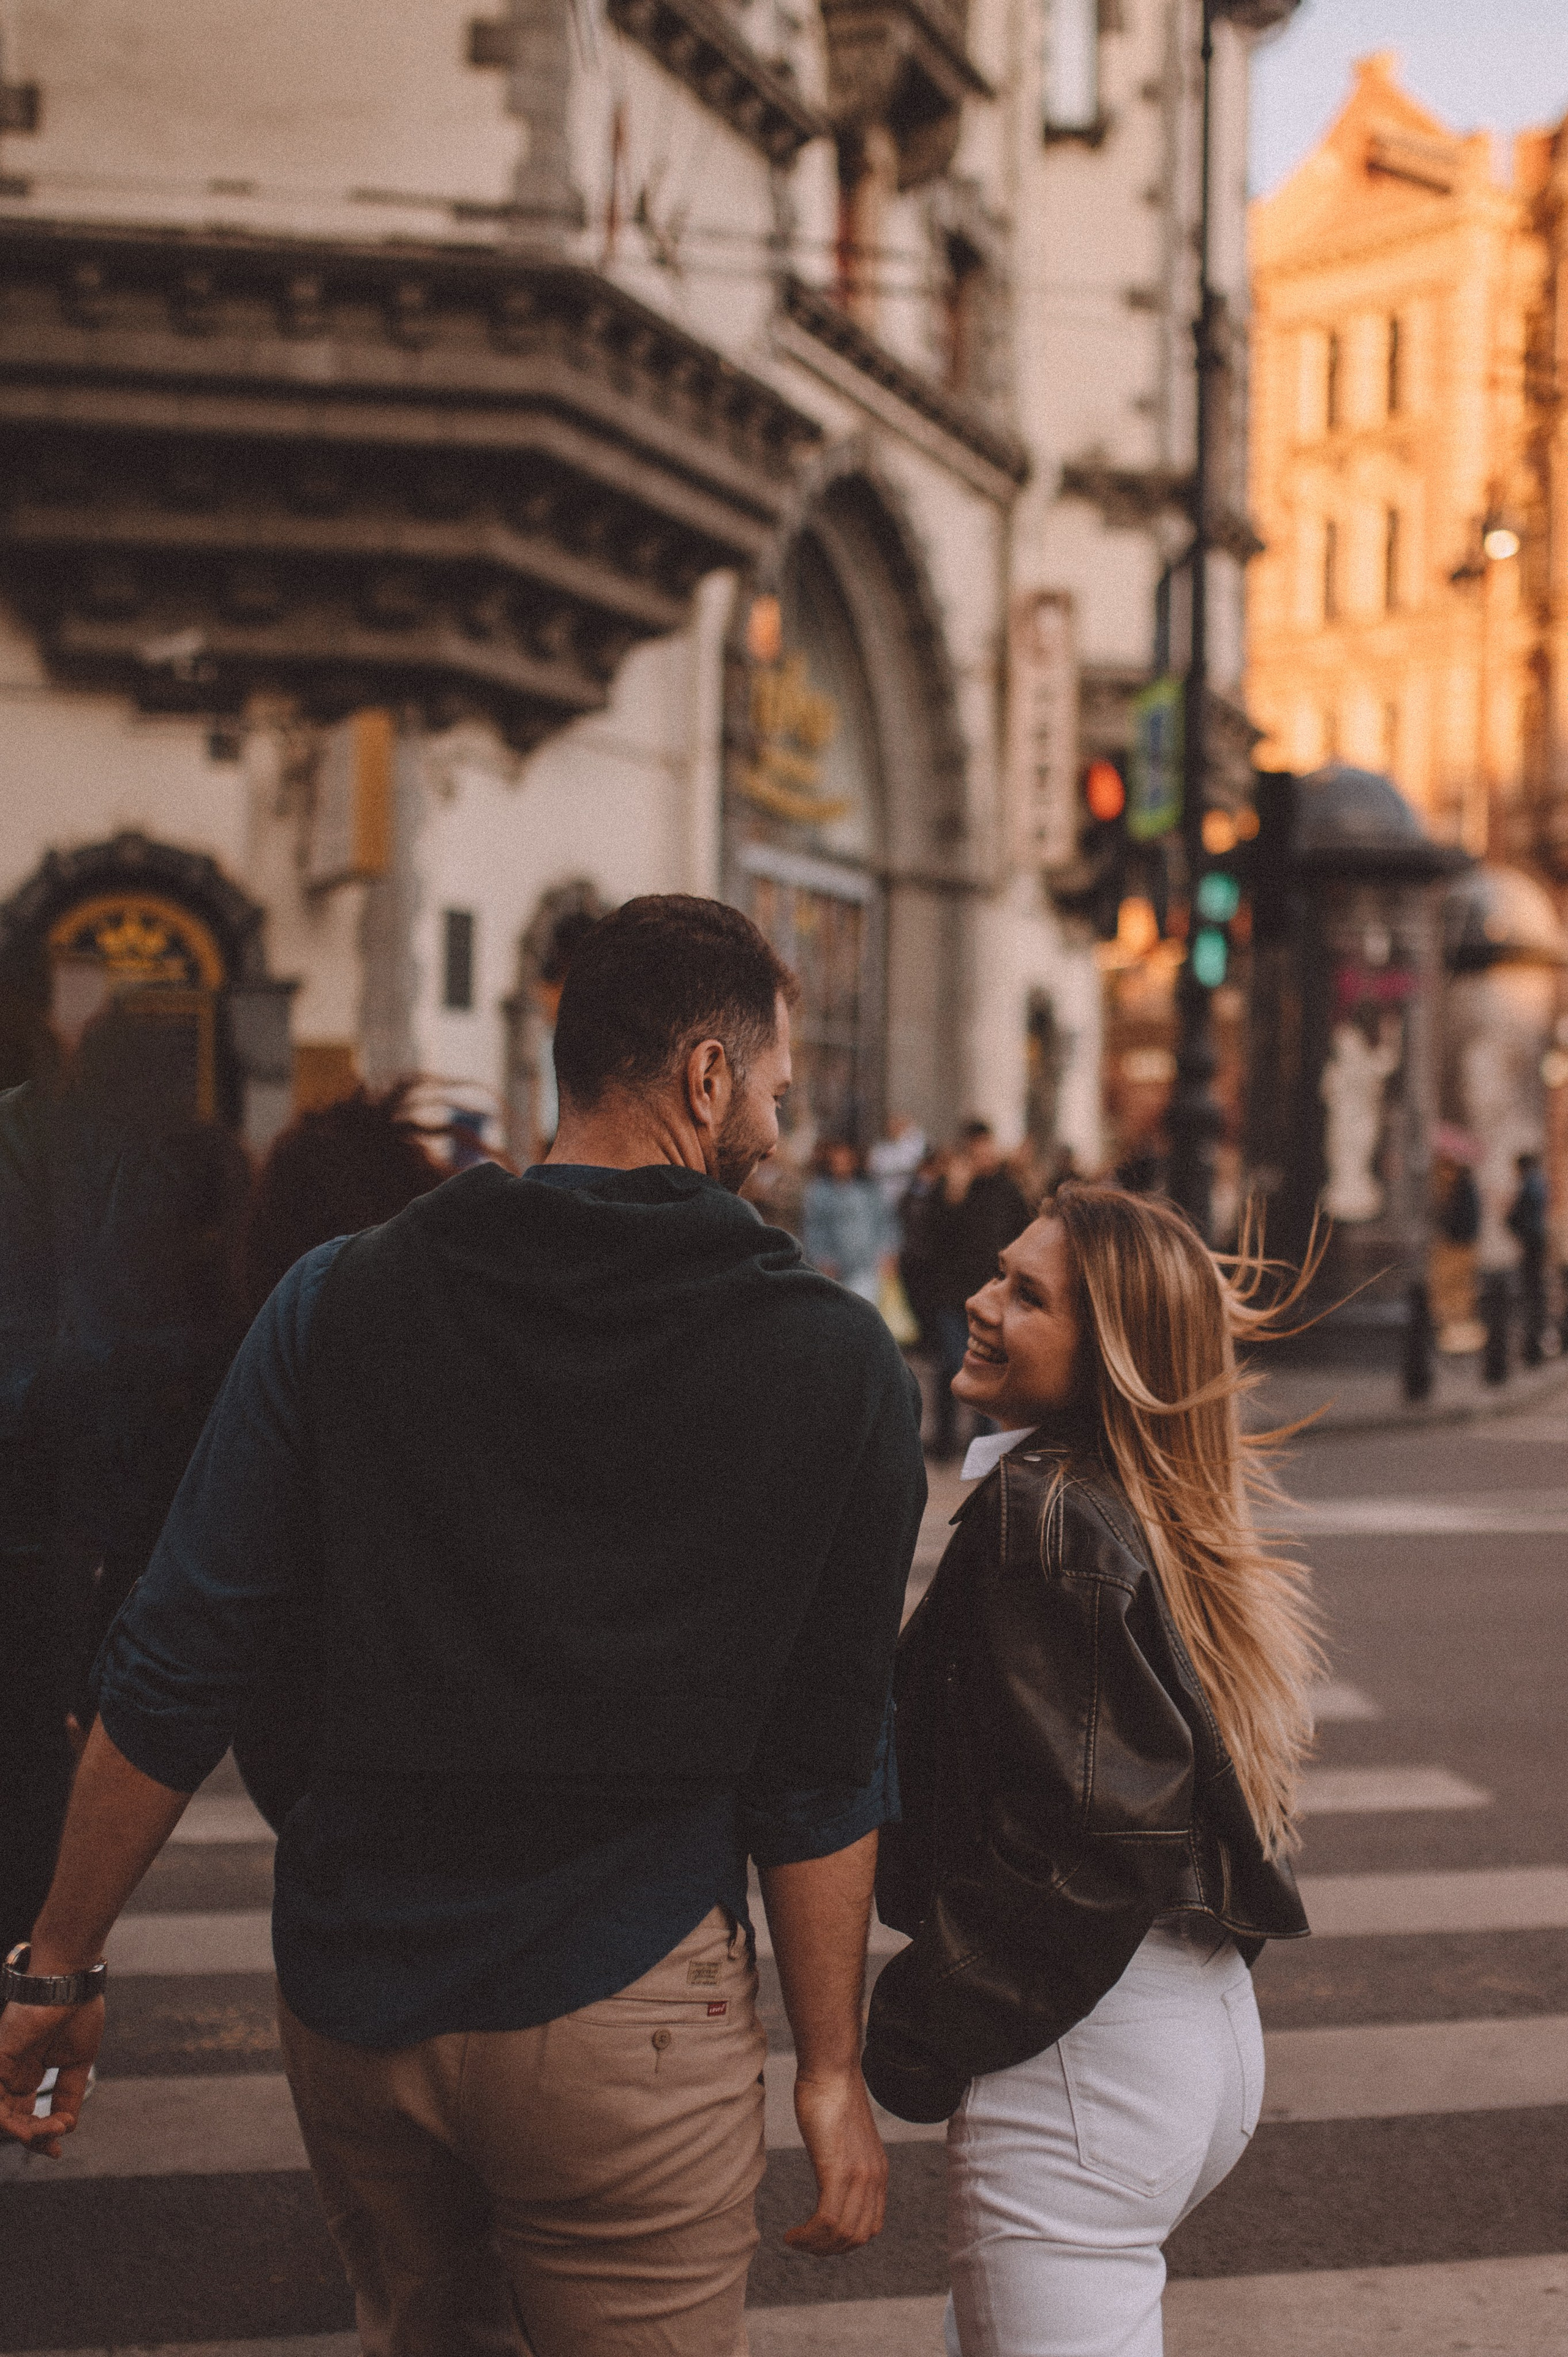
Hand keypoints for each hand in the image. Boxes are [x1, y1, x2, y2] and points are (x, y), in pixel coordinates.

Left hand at [0, 1997, 102, 2157]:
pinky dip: (9, 2120)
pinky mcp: (0, 2059)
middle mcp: (13, 2074)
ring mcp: (4, 2067)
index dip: (41, 2136)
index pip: (26, 2115)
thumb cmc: (78, 2011)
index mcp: (30, 2072)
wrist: (73, 1981)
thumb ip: (70, 2094)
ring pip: (3, 2115)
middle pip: (14, 2120)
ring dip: (25, 2133)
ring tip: (48, 2135)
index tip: (58, 2151)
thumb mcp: (78, 2062)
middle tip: (56, 2145)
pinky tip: (31, 2128)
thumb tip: (66, 2126)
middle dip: (35, 2139)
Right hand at [784, 2064, 888, 2254]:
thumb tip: (833, 2175)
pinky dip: (807, 2236)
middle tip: (802, 2246)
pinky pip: (826, 2220)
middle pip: (856, 2238)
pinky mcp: (837, 2169)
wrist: (831, 2069)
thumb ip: (846, 2161)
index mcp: (878, 2173)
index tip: (819, 2240)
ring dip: (814, 2247)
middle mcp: (874, 2178)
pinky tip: (791, 2234)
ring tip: (793, 2241)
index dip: (844, 2243)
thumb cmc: (831, 2096)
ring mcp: (858, 2175)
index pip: (870, 2228)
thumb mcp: (846, 2138)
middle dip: (828, 2250)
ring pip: (841, 2234)